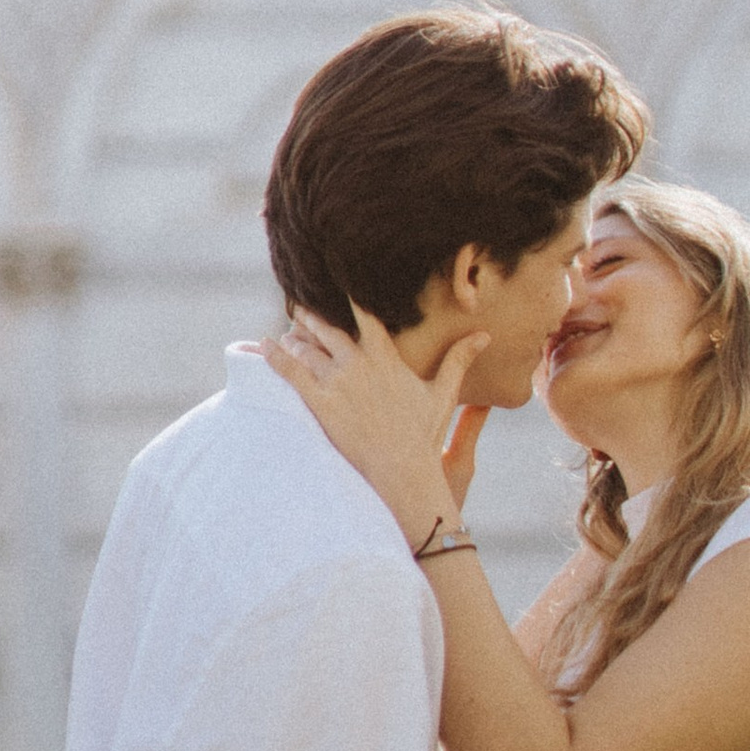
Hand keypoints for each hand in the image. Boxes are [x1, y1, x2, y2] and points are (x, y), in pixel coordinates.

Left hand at [264, 308, 485, 538]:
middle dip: (311, 315)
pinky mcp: (320, 404)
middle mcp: (358, 363)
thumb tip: (486, 335)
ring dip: (295, 337)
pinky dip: (275, 356)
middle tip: (299, 305)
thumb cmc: (423, 434)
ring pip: (307, 348)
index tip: (335, 280)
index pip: (363, 315)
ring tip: (286, 332)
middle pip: (327, 327)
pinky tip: (263, 345)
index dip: (348, 297)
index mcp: (385, 356)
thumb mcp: (442, 392)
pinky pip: (291, 373)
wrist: (403, 470)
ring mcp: (338, 383)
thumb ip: (459, 358)